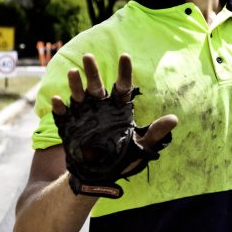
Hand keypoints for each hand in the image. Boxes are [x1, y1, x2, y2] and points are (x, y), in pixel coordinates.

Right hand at [51, 53, 177, 196]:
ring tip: (73, 73)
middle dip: (93, 71)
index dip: (124, 72)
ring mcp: (84, 115)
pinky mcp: (69, 125)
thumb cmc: (124, 159)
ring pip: (79, 95)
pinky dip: (60, 107)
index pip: (123, 86)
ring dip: (76, 84)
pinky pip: (63, 114)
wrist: (99, 176)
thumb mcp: (141, 147)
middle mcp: (101, 107)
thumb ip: (155, 133)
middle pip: (97, 85)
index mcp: (119, 109)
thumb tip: (174, 120)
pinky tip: (57, 100)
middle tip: (88, 56)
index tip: (125, 56)